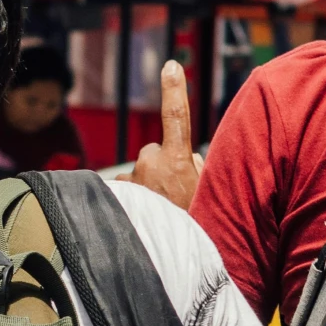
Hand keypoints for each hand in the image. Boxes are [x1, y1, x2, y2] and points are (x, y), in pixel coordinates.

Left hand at [129, 60, 203, 211]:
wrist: (172, 260)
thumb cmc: (198, 226)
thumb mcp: (207, 194)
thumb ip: (195, 168)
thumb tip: (185, 158)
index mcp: (177, 159)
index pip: (176, 116)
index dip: (174, 89)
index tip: (172, 65)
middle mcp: (149, 163)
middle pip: (157, 153)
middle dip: (164, 169)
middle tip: (177, 197)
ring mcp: (131, 179)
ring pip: (141, 174)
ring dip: (148, 188)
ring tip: (161, 213)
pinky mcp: (118, 194)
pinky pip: (128, 190)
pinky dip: (134, 201)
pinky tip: (144, 218)